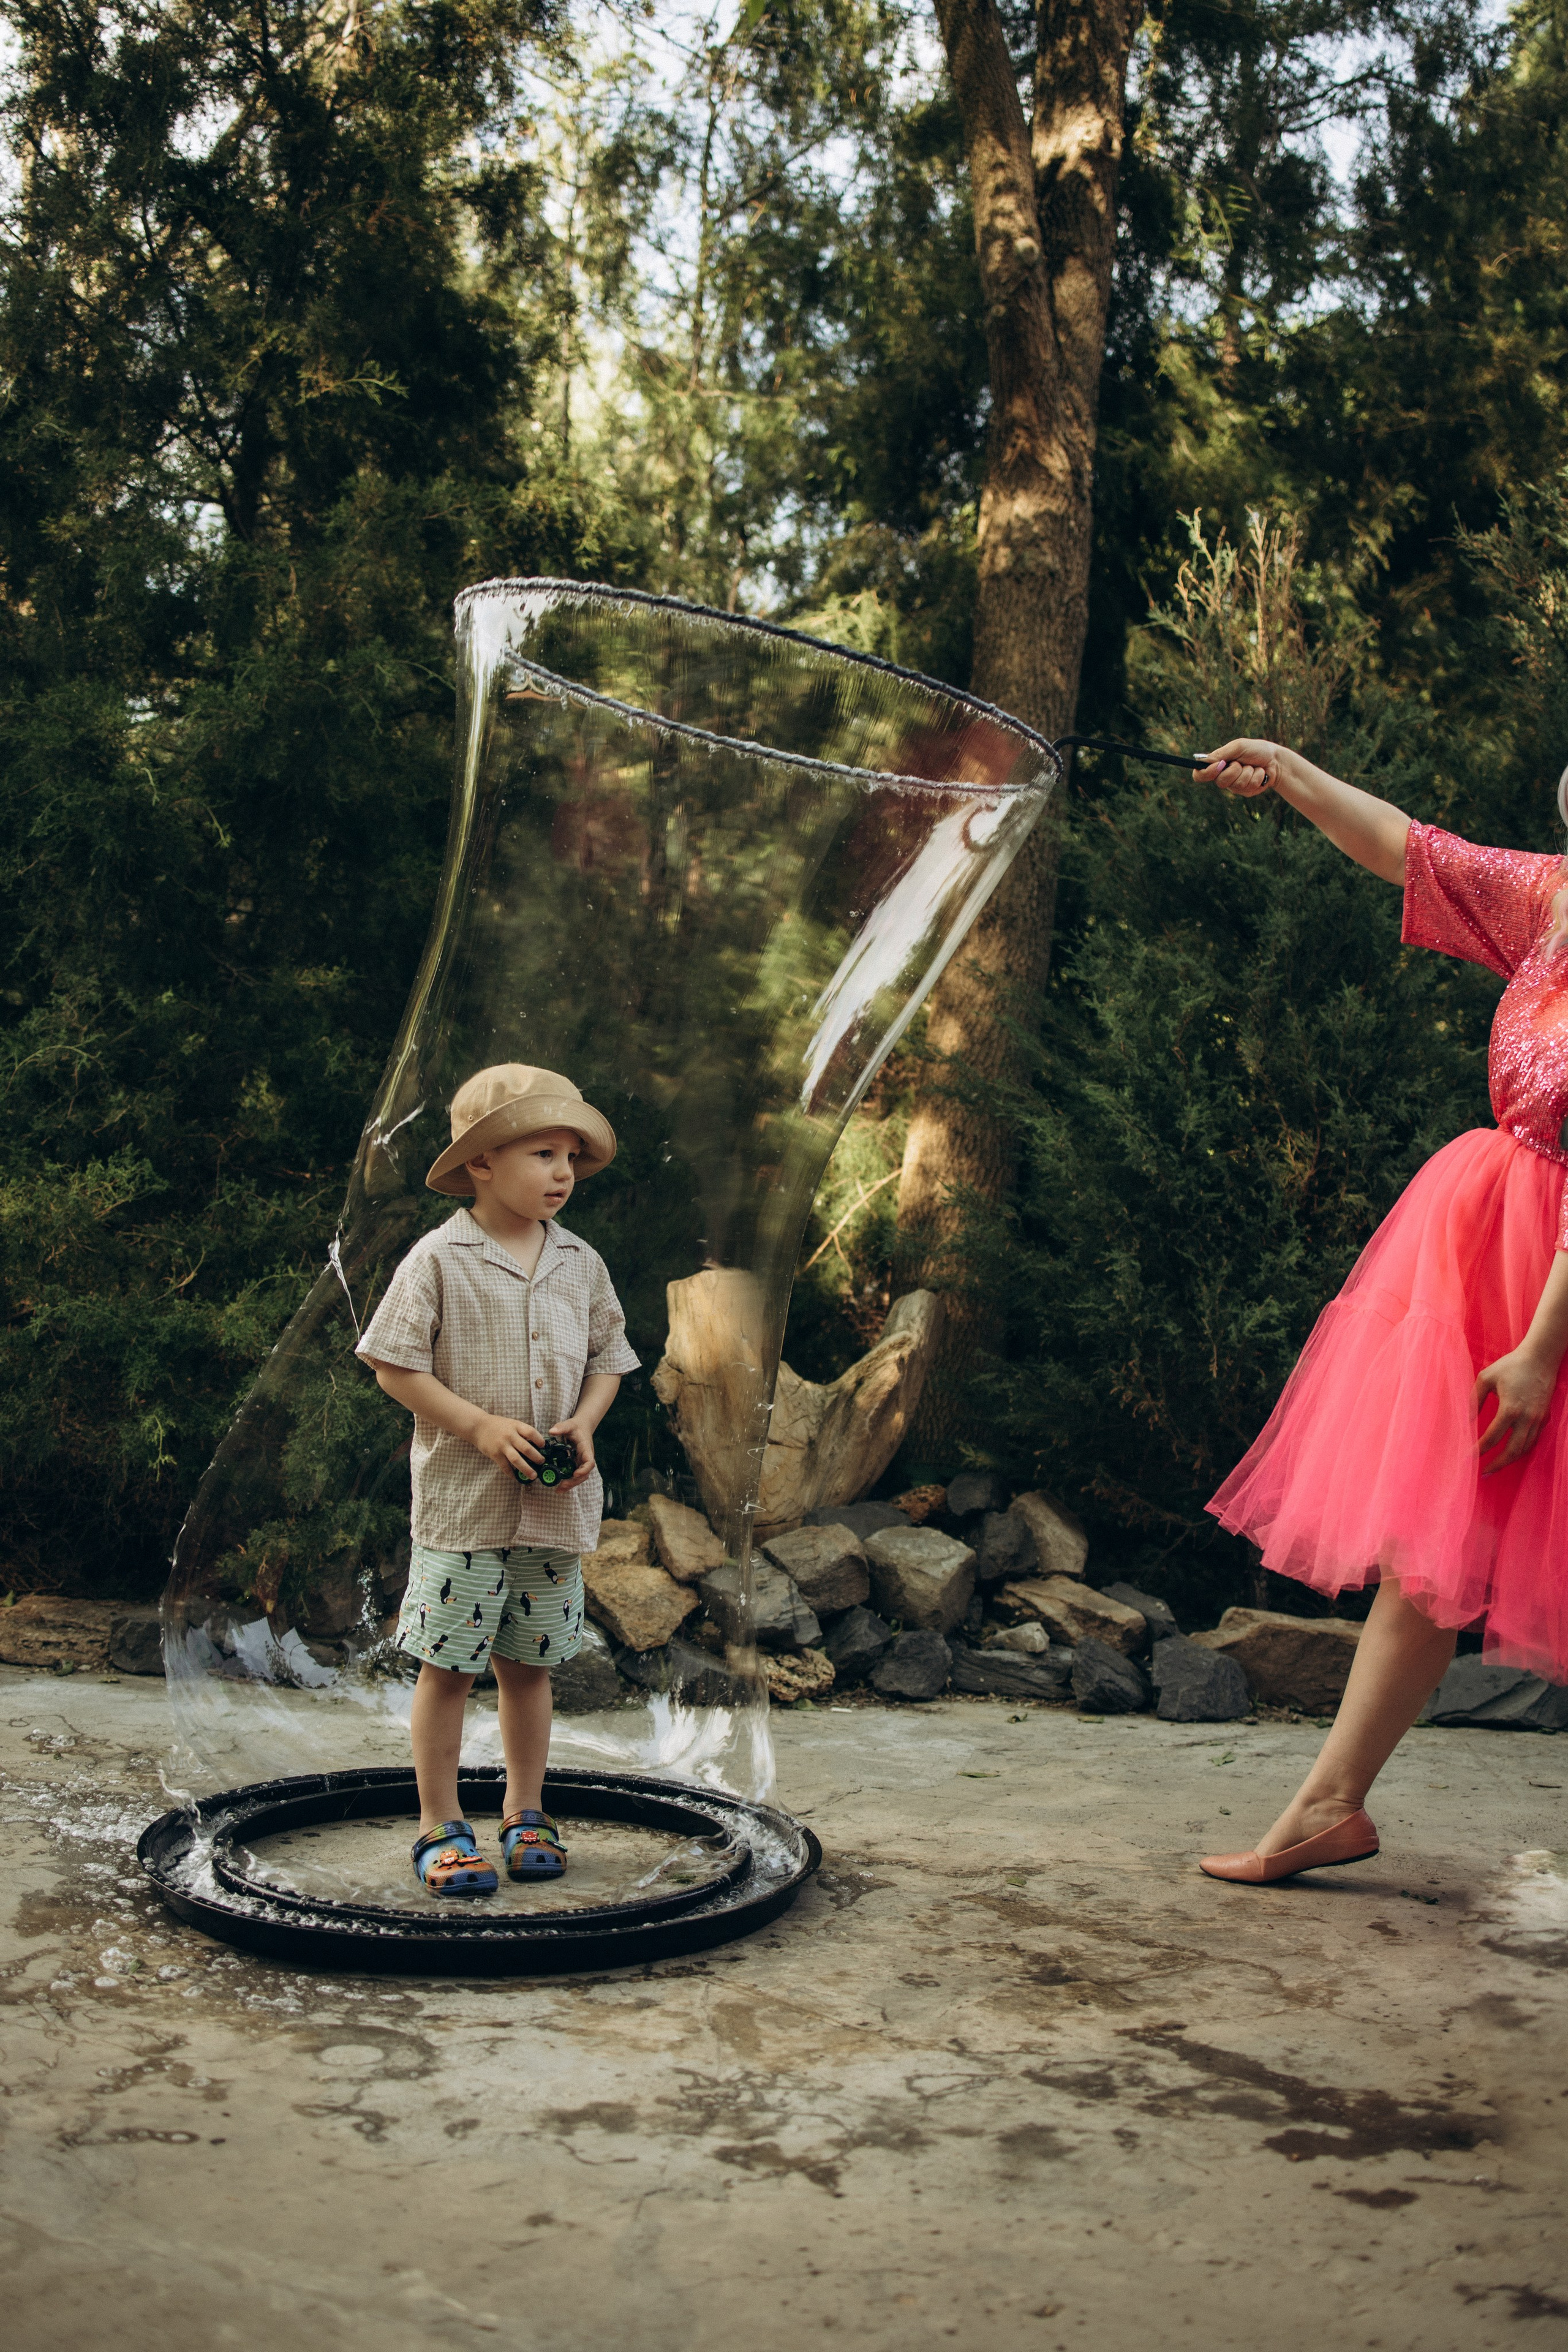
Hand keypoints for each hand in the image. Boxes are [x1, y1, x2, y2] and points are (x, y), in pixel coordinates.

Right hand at [471, 1414, 545, 1478]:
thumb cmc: (498, 1425)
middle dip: (536, 1457)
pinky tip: (516, 1477)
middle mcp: (510, 1436)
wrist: (478, 1426)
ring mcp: (502, 1446)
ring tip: (533, 1475)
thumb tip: (536, 1444)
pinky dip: (511, 1473)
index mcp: (516, 1426)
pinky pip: (505, 1466)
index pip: (531, 1432)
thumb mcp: (511, 1424)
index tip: (544, 1446)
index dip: (539, 1440)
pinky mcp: (495, 1454)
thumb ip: (522, 1432)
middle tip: (542, 1463)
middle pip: (526, 1448)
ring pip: (517, 1460)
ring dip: (526, 1469)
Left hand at [548, 1416, 595, 1489]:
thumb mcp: (569, 1424)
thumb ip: (561, 1427)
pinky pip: (574, 1475)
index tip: (575, 1474)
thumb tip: (551, 1431)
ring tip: (559, 1490)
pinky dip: (568, 1481)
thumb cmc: (576, 1426)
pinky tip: (559, 1487)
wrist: (582, 1427)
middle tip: (562, 1486)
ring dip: (571, 1484)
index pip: (589, 1462)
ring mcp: (581, 1462)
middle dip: (574, 1481)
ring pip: (580, 1477)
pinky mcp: (576, 1464)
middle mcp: (586, 1458)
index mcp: (586, 1449)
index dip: (584, 1470)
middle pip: (584, 1474)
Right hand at [1194, 738, 1286, 797]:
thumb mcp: (1238, 747)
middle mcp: (1223, 776)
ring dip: (1248, 773)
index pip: (1200, 775)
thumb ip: (1222, 754)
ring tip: (1253, 767)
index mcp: (1218, 764)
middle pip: (1220, 782)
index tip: (1219, 766)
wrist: (1275, 760)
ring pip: (1236, 785)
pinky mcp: (1246, 792)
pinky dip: (1256, 777)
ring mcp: (1234, 786)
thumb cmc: (1257, 750)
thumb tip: (1207, 762)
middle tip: (1242, 763)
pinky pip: (1248, 787)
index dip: (1205, 773)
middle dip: (1234, 771)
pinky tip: (1260, 773)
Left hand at [1475, 1348, 1558, 1471]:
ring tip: (1495, 1467)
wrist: (1541, 1358)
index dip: (1479, 1449)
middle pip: (1512, 1451)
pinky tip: (1510, 1453)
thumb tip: (1466, 1420)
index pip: (1492, 1437)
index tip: (1467, 1457)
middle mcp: (1527, 1418)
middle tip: (1483, 1473)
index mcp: (1510, 1408)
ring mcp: (1538, 1419)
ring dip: (1510, 1460)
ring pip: (1525, 1448)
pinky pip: (1533, 1440)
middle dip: (1497, 1464)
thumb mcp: (1486, 1378)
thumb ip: (1474, 1400)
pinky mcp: (1544, 1418)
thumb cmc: (1511, 1365)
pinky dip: (1521, 1450)